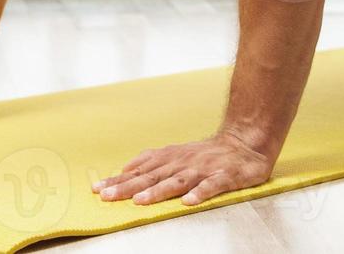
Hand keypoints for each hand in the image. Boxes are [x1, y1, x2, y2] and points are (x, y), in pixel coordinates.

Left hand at [92, 131, 275, 205]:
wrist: (246, 141)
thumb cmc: (208, 152)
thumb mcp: (178, 152)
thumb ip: (153, 161)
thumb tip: (126, 168)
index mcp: (172, 158)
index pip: (140, 171)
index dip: (119, 180)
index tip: (97, 189)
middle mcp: (184, 162)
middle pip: (153, 177)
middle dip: (129, 187)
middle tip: (107, 196)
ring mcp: (204, 169)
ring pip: (178, 181)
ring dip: (159, 191)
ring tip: (141, 201)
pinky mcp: (225, 176)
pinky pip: (212, 186)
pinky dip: (201, 193)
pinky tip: (189, 202)